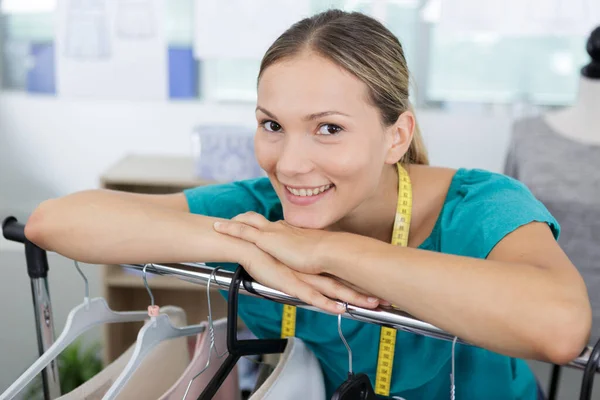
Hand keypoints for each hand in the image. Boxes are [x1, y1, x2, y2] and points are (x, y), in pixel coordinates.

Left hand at [213, 211, 326, 273]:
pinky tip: (217, 228)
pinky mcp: (265, 238)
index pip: (272, 227)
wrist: (326, 252)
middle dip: (244, 219)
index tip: (257, 229)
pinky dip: (228, 228)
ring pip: (246, 221)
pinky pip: (241, 230)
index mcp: (291, 232)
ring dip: (232, 222)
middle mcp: (280, 228)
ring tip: (218, 226)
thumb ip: (308, 261)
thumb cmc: (325, 257)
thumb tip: (309, 267)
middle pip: (257, 219)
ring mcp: (272, 231)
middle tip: (233, 222)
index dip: (262, 227)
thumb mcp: (313, 258)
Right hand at [236, 245, 380, 313]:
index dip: (362, 281)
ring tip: (373, 305)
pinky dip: (328, 303)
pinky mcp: (292, 282)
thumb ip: (305, 265)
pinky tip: (340, 309)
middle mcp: (315, 268)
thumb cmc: (268, 253)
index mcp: (316, 263)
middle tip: (388, 299)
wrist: (248, 244)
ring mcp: (305, 276)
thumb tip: (315, 270)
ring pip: (335, 289)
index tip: (381, 287)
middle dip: (366, 291)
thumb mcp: (292, 260)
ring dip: (354, 297)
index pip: (344, 273)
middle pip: (345, 281)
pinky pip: (313, 295)